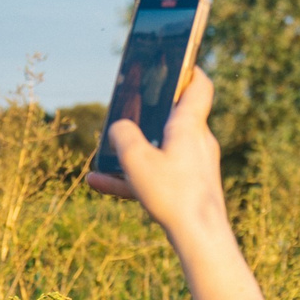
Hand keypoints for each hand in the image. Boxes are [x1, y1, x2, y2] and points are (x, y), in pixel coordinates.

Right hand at [83, 71, 231, 252]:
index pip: (199, 86)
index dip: (189, 69)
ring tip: (101, 154)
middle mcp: (198, 143)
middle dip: (150, 111)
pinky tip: (98, 183)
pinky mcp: (191, 189)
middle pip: (175, 117)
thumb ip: (122, 136)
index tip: (177, 60)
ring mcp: (196, 166)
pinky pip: (158, 176)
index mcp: (190, 125)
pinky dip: (132, 177)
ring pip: (160, 150)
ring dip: (133, 150)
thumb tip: (119, 129)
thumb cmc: (173, 194)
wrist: (200, 239)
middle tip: (129, 104)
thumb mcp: (136, 159)